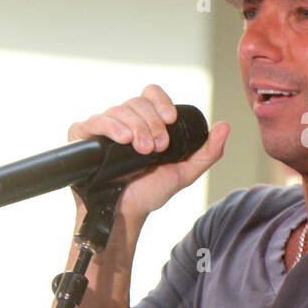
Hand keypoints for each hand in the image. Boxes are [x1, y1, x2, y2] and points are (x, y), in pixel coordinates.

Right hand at [68, 84, 228, 225]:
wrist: (125, 213)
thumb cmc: (150, 192)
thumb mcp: (184, 171)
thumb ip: (207, 152)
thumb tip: (225, 125)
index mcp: (145, 122)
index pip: (150, 94)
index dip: (161, 102)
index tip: (171, 119)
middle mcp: (123, 120)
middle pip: (136, 102)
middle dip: (152, 122)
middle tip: (158, 147)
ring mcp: (102, 128)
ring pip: (118, 110)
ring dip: (135, 127)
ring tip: (142, 150)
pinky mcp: (82, 137)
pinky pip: (93, 122)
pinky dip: (109, 126)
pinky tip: (122, 139)